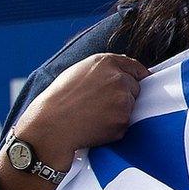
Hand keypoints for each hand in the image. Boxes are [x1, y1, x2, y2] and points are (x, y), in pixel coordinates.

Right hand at [0, 53, 148, 189]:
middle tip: (100, 106)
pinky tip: (95, 126)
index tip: (138, 84)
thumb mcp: (78, 72)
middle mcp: (118, 77)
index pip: (135, 68)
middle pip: (136, 88)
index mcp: (106, 62)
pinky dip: (114, 127)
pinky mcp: (123, 119)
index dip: (137, 77)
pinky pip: (125, 124)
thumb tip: (123, 73)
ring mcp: (122, 99)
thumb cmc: (59, 100)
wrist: (50, 126)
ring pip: (132, 106)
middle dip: (125, 96)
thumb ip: (103, 70)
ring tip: (94, 115)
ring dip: (119, 112)